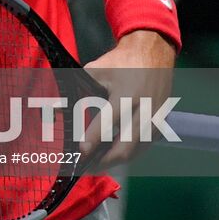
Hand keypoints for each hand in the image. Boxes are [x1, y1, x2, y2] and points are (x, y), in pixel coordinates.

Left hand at [81, 30, 175, 166]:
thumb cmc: (121, 62)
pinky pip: (144, 146)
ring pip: (136, 151)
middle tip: (86, 167)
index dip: (92, 139)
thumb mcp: (96, 71)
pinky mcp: (160, 123)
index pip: (107, 123)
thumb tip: (57, 108)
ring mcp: (155, 119)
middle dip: (104, 161)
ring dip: (116, 161)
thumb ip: (79, 90)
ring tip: (96, 164)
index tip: (80, 151)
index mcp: (126, 96)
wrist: (153, 52)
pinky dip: (129, 154)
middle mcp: (143, 111)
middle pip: (125, 146)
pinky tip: (113, 156)